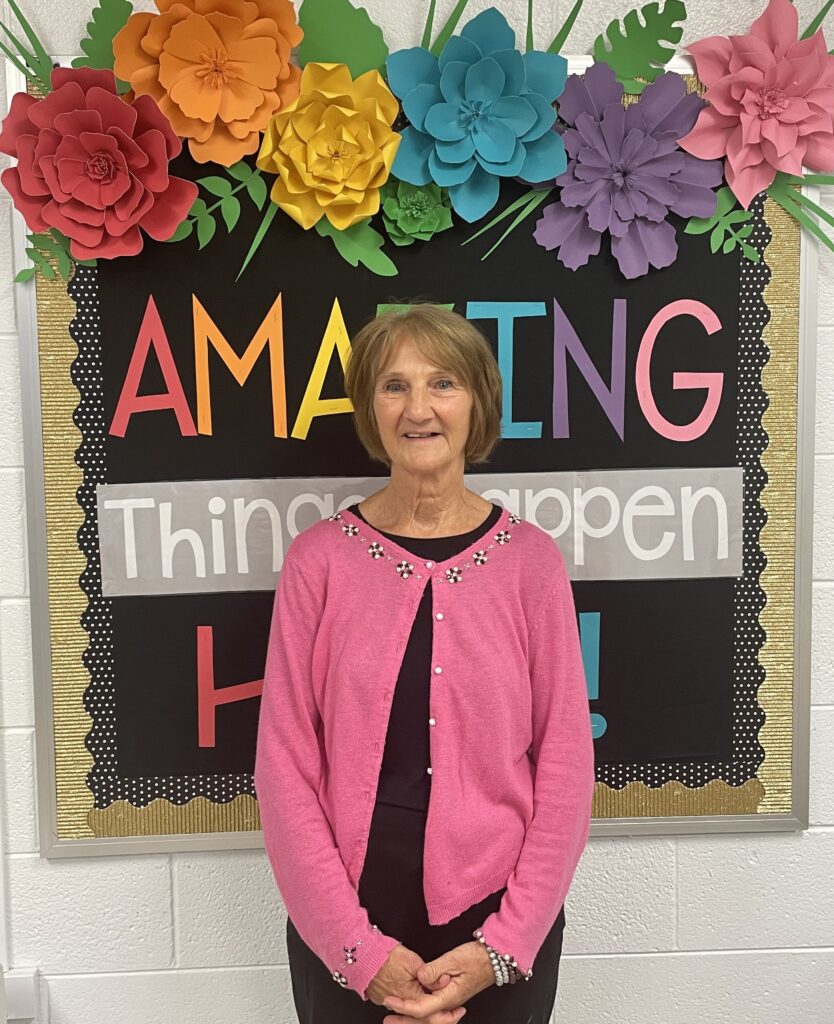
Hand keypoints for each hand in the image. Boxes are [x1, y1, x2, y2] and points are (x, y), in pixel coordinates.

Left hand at [380, 940, 494, 1021]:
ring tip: (395, 1015)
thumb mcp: (453, 959)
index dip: (403, 1006)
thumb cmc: (476, 958)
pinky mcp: (451, 996)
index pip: (422, 1009)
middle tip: (387, 1018)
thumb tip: (419, 977)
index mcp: (449, 997)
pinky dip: (420, 1010)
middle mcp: (449, 1003)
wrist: (494, 958)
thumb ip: (434, 970)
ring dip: (410, 1017)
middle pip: (424, 1018)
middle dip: (404, 1020)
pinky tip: (412, 1008)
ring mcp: (451, 1001)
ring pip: (428, 1015)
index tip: (389, 1001)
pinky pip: (433, 1008)